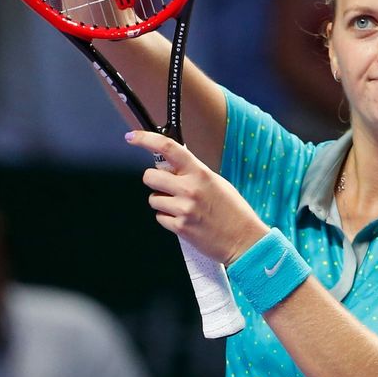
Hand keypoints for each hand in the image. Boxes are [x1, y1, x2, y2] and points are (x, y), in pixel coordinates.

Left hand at [125, 131, 269, 264]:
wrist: (244, 239)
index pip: (168, 148)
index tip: (132, 137)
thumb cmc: (233, 210)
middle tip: (168, 187)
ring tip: (183, 207)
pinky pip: (160, 218)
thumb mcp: (216, 182)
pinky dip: (168, 219)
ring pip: (153, 199)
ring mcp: (184, 209)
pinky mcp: (180, 228)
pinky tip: (185, 220)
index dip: (146, 140)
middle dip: (155, 181)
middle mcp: (190, 189)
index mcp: (200, 173)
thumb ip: (192, 173)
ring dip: (163, 202)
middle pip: (149, 177)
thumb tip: (169, 167)